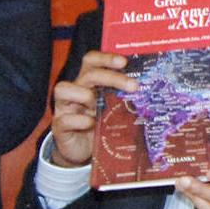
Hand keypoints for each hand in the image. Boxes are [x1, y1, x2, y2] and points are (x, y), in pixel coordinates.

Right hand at [48, 49, 135, 167]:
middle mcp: (74, 91)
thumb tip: (150, 90)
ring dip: (86, 96)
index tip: (124, 62)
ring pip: (64, 89)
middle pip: (88, 74)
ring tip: (100, 109)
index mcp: (87, 83)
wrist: (82, 150)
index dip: (105, 58)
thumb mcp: (112, 108)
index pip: (91, 61)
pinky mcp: (59, 126)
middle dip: (112, 77)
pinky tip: (91, 124)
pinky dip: (80, 120)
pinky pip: (65, 118)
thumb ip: (122, 98)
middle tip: (133, 86)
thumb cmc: (99, 125)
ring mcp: (64, 108)